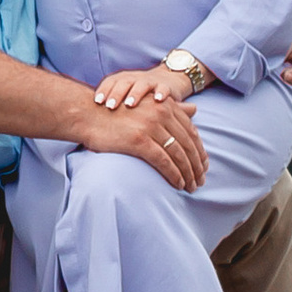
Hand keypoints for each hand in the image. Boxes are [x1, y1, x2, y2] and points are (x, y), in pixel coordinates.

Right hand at [75, 94, 207, 189]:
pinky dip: (174, 175)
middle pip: (188, 144)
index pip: (191, 131)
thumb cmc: (117, 111)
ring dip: (188, 173)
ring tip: (192, 186)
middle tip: (201, 180)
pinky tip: (178, 184)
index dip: (200, 150)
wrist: (88, 114)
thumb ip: (172, 107)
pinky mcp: (139, 141)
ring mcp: (150, 127)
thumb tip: (195, 109)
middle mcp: (161, 113)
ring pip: (178, 154)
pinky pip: (164, 162)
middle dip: (197, 165)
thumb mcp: (147, 104)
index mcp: (165, 105)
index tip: (203, 165)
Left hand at [92, 64, 199, 109]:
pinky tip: (158, 101)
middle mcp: (134, 79)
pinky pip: (164, 89)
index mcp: (122, 81)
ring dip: (135, 94)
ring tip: (130, 104)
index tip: (96, 102)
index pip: (109, 83)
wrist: (167, 80)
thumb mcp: (124, 98)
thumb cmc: (138, 95)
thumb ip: (109, 108)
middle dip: (116, 94)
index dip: (103, 91)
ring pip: (141, 85)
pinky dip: (161, 93)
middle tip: (109, 106)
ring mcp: (150, 82)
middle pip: (123, 83)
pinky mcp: (166, 86)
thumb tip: (85, 123)